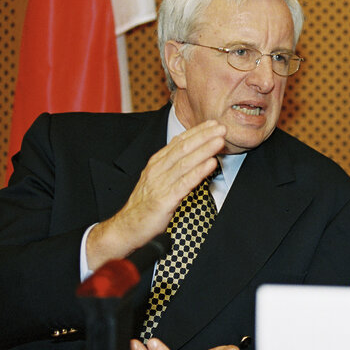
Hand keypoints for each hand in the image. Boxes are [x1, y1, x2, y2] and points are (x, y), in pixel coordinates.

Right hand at [86, 120, 226, 269]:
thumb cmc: (145, 203)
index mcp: (157, 163)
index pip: (179, 142)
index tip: (213, 123)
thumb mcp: (157, 177)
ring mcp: (161, 184)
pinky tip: (210, 164)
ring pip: (185, 163)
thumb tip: (183, 143)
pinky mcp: (165, 199)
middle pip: (183, 148)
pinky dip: (198, 172)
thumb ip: (170, 161)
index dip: (197, 131)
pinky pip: (184, 183)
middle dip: (204, 136)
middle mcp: (158, 170)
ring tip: (219, 141)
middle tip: (221, 127)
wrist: (127, 226)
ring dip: (204, 150)